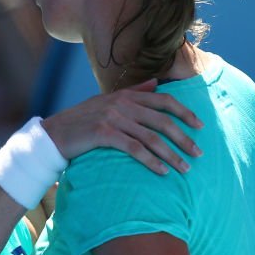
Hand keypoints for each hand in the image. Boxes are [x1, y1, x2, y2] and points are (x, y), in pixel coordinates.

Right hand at [43, 79, 202, 174]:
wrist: (54, 134)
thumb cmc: (83, 121)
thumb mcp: (108, 102)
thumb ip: (134, 93)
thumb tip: (156, 83)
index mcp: (126, 95)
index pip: (163, 100)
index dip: (184, 112)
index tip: (200, 126)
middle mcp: (122, 103)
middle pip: (162, 120)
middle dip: (183, 138)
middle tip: (199, 153)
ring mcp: (113, 117)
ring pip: (151, 137)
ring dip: (171, 154)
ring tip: (184, 168)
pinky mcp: (104, 133)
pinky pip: (135, 149)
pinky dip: (151, 161)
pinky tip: (162, 171)